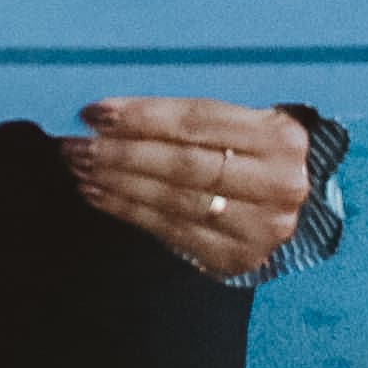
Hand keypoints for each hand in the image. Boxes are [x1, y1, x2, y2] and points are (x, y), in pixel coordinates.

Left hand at [60, 97, 310, 277]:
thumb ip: (192, 115)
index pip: (196, 121)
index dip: (140, 116)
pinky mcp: (239, 256)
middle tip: (76, 144)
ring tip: (80, 167)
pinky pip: (171, 230)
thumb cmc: (252, 150)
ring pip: (173, 199)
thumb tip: (115, 111)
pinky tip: (99, 193)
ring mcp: (262, 226)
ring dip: (116, 182)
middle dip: (121, 152)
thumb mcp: (242, 120)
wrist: (291, 204)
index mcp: (280, 136)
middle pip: (183, 163)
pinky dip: (128, 210)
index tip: (95, 112)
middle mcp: (279, 183)